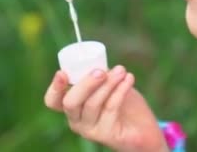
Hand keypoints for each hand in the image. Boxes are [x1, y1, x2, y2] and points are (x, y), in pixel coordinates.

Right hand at [44, 65, 169, 151]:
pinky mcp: (106, 135)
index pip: (53, 100)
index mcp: (71, 106)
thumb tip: (96, 61)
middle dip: (85, 83)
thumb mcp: (108, 84)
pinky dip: (120, 90)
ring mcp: (90, 130)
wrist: (143, 126)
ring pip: (92, 104)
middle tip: (101, 71)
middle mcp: (76, 120)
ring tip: (121, 71)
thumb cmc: (122, 102)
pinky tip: (129, 79)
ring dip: (108, 84)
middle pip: (70, 102)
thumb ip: (99, 74)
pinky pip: (110, 108)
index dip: (54, 87)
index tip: (62, 72)